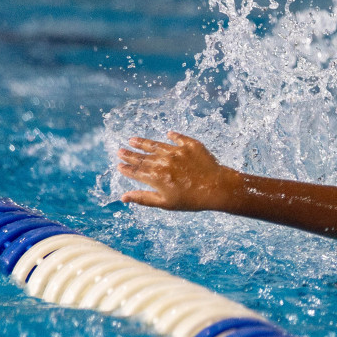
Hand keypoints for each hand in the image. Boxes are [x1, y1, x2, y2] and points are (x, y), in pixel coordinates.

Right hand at [117, 132, 239, 210]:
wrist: (218, 188)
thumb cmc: (192, 199)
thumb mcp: (165, 203)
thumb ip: (143, 198)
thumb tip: (123, 197)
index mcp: (155, 177)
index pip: (136, 171)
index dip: (126, 169)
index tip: (119, 165)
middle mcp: (163, 161)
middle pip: (142, 157)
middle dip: (130, 154)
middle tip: (120, 151)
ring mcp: (176, 151)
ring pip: (155, 145)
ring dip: (143, 143)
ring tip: (133, 140)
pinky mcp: (190, 145)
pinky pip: (178, 138)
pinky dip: (172, 136)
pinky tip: (168, 134)